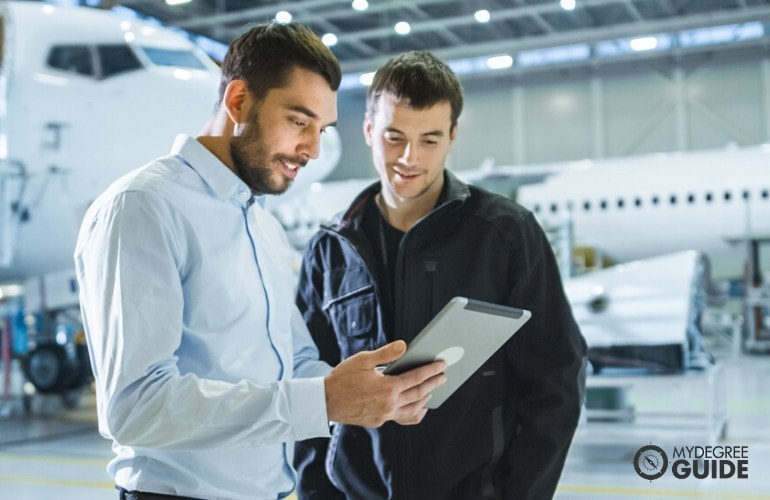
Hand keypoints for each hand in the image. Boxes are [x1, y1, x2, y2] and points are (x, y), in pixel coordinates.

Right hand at [324, 340, 445, 427]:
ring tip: (432, 390)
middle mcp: (389, 404)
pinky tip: (418, 409)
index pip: (416, 378)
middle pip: (419, 394)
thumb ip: (386, 353)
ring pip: (413, 409)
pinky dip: (414, 413)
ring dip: (425, 399)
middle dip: (433, 383)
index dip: (431, 371)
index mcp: (387, 387)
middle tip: (443, 376)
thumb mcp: (363, 360)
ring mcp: (384, 415)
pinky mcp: (379, 421)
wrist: (325, 401)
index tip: (442, 365)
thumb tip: (405, 346)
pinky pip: (402, 418)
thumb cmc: (342, 378)